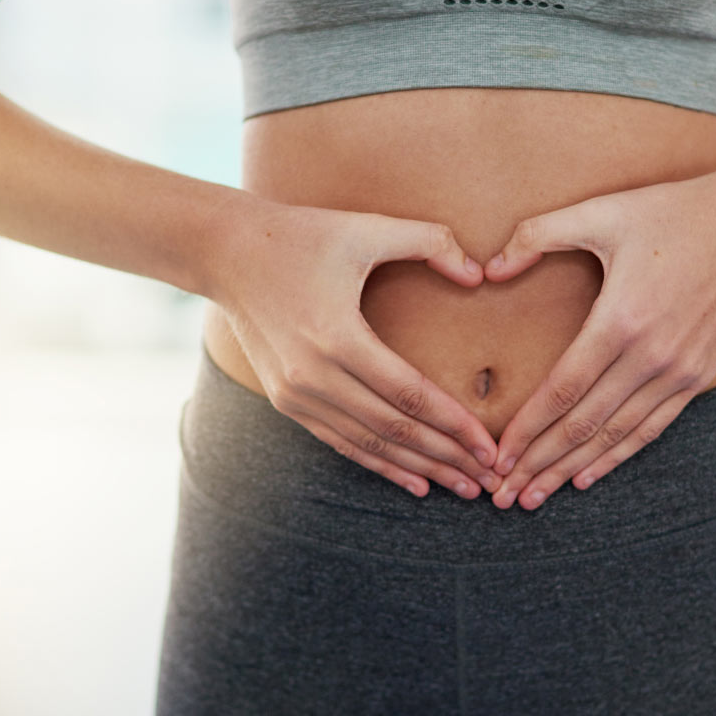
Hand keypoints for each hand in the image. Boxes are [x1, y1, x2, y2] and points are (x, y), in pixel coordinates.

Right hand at [204, 190, 498, 499]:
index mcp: (338, 337)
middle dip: (447, 459)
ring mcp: (296, 394)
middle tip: (490, 481)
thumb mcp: (368, 227)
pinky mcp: (286, 401)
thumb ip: (431, 241)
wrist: (225, 252)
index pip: (410, 395)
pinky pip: (342, 442)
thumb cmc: (302, 234)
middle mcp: (314, 376)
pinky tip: (415, 482)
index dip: (455, 425)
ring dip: (419, 470)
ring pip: (370, 445)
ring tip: (463, 487)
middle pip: (394, 431)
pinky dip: (380, 465)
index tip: (489, 447)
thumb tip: (479, 274)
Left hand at [482, 169, 715, 509]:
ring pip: (614, 436)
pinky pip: (649, 428)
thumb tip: (488, 269)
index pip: (562, 392)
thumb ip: (536, 236)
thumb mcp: (599, 212)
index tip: (496, 457)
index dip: (526, 430)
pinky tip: (586, 476)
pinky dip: (616, 456)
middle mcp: (649, 357)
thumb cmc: (670, 212)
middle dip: (538, 464)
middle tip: (501, 495)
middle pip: (582, 426)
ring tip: (532, 498)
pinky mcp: (696, 376)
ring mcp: (677, 372)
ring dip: (570, 471)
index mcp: (619, 321)